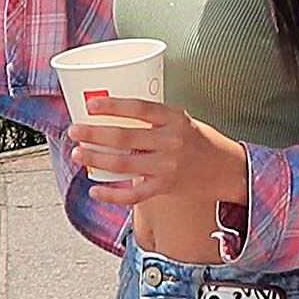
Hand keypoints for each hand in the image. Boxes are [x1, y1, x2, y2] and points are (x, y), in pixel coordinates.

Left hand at [67, 97, 246, 212]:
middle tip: (74, 130)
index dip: (113, 106)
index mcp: (174, 119)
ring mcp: (168, 167)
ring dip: (96, 159)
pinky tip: (96, 190)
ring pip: (124, 164)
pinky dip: (112, 194)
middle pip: (126, 138)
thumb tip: (109, 113)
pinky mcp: (165, 188)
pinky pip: (134, 194)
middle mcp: (171, 142)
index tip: (90, 105)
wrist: (225, 169)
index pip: (140, 108)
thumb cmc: (197, 140)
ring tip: (77, 153)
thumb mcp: (180, 120)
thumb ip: (152, 118)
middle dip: (94, 134)